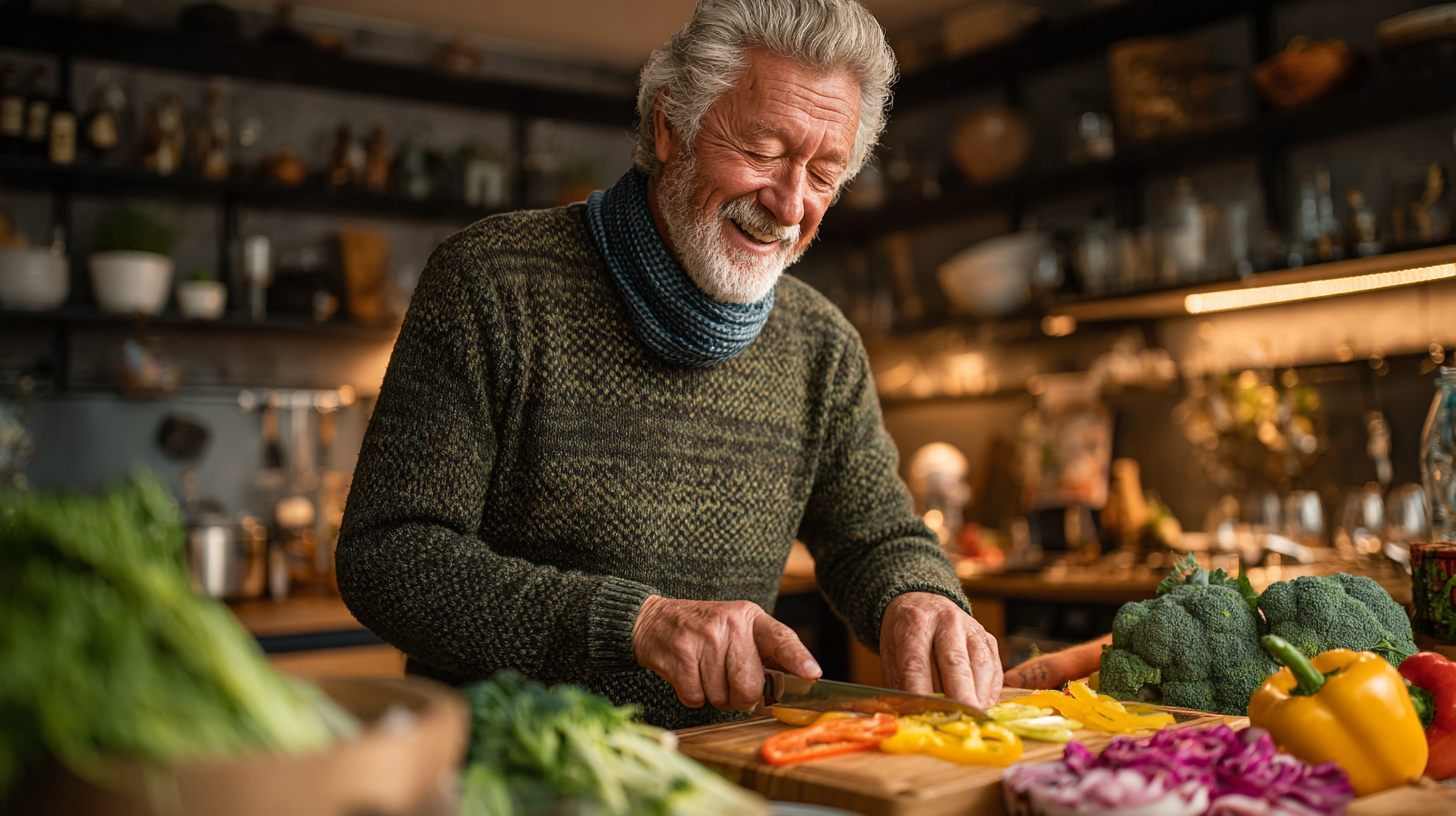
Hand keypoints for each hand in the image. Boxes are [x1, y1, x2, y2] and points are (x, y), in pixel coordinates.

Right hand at [633, 595, 820, 710]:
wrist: (653, 620)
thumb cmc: (703, 631)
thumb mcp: (736, 628)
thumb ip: (764, 651)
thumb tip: (794, 683)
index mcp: (749, 617)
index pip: (781, 638)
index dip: (798, 658)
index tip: (812, 674)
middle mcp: (729, 624)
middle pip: (750, 684)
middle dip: (742, 698)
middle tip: (731, 686)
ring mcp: (704, 639)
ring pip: (721, 697)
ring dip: (714, 696)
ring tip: (705, 674)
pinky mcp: (680, 655)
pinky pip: (697, 698)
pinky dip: (692, 695)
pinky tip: (688, 675)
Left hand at [880, 592, 1002, 708]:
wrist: (922, 601)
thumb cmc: (905, 635)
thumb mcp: (892, 654)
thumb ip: (901, 684)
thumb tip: (910, 717)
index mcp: (914, 624)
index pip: (916, 663)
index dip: (921, 692)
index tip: (926, 715)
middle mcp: (945, 622)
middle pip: (954, 662)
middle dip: (960, 695)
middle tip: (964, 719)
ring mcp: (970, 627)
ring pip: (980, 663)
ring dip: (979, 695)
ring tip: (974, 717)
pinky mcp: (987, 637)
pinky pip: (994, 666)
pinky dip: (991, 690)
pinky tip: (983, 705)